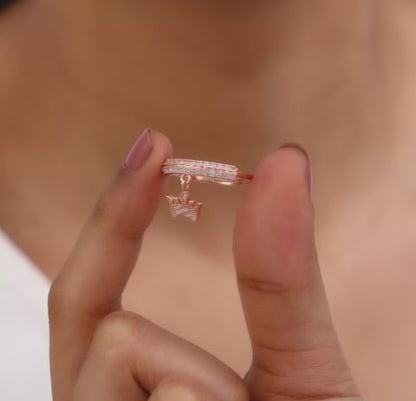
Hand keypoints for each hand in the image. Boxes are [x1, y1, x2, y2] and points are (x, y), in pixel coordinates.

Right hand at [48, 129, 362, 399]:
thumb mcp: (304, 376)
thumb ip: (283, 281)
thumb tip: (284, 161)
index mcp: (137, 394)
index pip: (91, 294)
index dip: (115, 213)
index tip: (152, 144)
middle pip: (97, 332)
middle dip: (176, 356)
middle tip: (233, 395)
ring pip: (114, 364)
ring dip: (199, 397)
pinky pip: (145, 395)